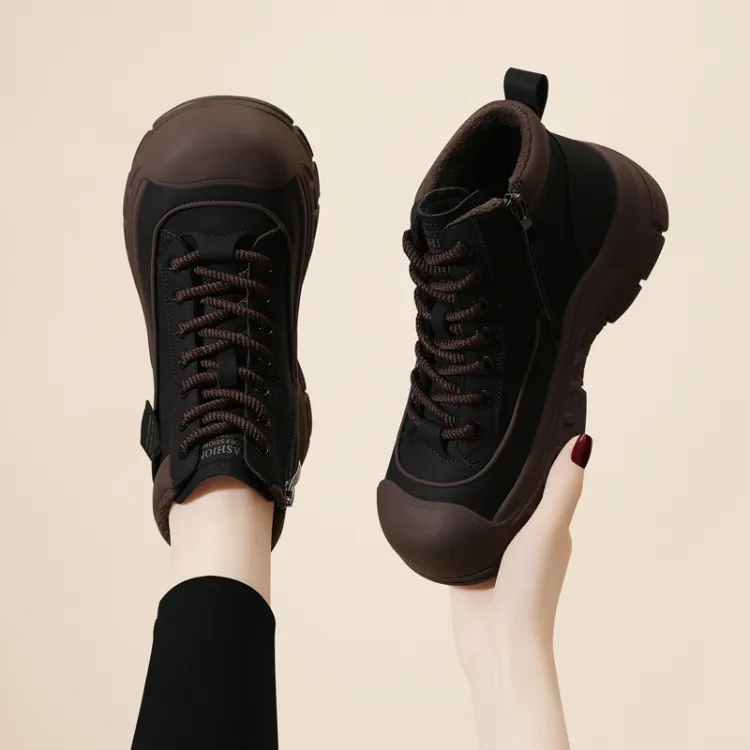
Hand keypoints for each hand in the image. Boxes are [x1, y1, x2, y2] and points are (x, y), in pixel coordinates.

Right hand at [451, 433, 591, 675]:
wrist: (495, 644)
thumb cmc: (530, 592)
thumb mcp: (547, 531)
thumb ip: (561, 490)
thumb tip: (582, 442)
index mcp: (549, 527)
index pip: (545, 481)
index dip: (538, 454)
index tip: (526, 420)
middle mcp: (523, 537)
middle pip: (511, 494)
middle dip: (503, 468)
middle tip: (484, 430)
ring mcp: (493, 551)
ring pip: (483, 511)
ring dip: (476, 492)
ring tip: (459, 456)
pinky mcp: (467, 562)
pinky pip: (459, 530)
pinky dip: (453, 515)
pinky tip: (437, 497)